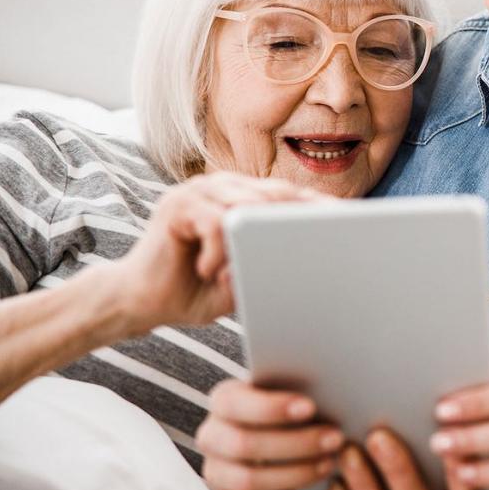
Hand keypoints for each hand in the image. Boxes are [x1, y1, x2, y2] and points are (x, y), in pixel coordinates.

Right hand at [106, 171, 325, 334]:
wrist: (137, 302)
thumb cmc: (193, 292)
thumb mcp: (242, 281)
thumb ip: (267, 267)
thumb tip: (306, 263)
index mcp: (243, 199)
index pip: (290, 197)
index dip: (319, 209)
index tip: (351, 224)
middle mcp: (224, 187)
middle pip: (276, 196)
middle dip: (299, 220)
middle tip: (319, 245)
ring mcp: (199, 192)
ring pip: (248, 205)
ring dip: (256, 239)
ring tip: (249, 267)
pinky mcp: (177, 206)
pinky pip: (215, 222)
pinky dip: (218, 249)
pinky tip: (209, 271)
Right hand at [199, 381, 463, 489]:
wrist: (278, 443)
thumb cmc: (296, 406)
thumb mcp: (295, 388)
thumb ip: (303, 376)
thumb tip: (346, 348)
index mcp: (225, 399)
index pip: (236, 402)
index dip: (271, 407)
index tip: (311, 406)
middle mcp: (213, 434)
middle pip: (244, 443)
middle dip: (295, 442)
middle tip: (336, 437)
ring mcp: (217, 468)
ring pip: (249, 478)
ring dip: (295, 470)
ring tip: (331, 460)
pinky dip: (288, 489)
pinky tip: (318, 478)